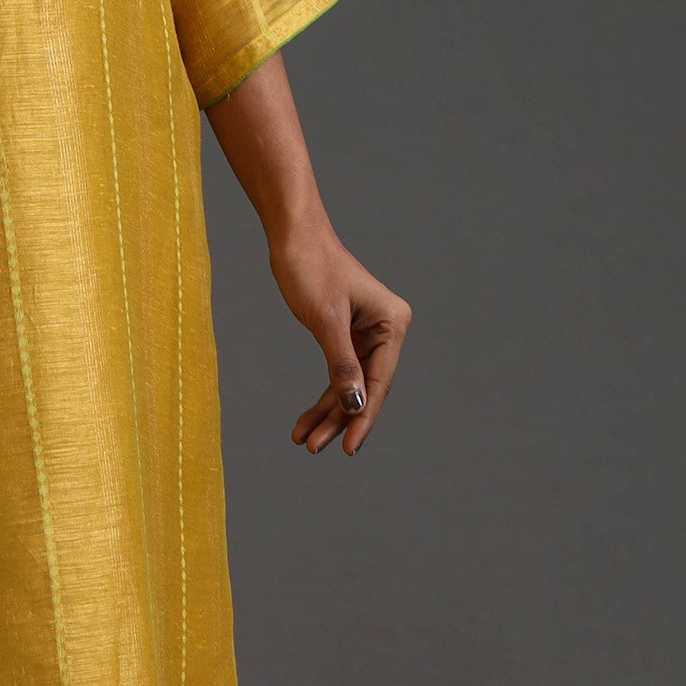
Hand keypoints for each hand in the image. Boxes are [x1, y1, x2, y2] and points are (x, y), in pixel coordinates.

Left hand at [270, 229, 410, 456]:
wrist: (293, 237)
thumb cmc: (311, 269)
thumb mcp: (326, 321)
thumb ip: (342, 365)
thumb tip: (355, 405)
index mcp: (392, 322)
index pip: (379, 381)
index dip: (363, 417)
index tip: (348, 447)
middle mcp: (385, 330)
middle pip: (364, 389)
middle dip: (338, 420)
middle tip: (313, 448)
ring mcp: (366, 335)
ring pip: (348, 387)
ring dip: (327, 415)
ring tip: (303, 440)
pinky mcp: (346, 336)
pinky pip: (336, 375)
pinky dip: (321, 398)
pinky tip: (305, 421)